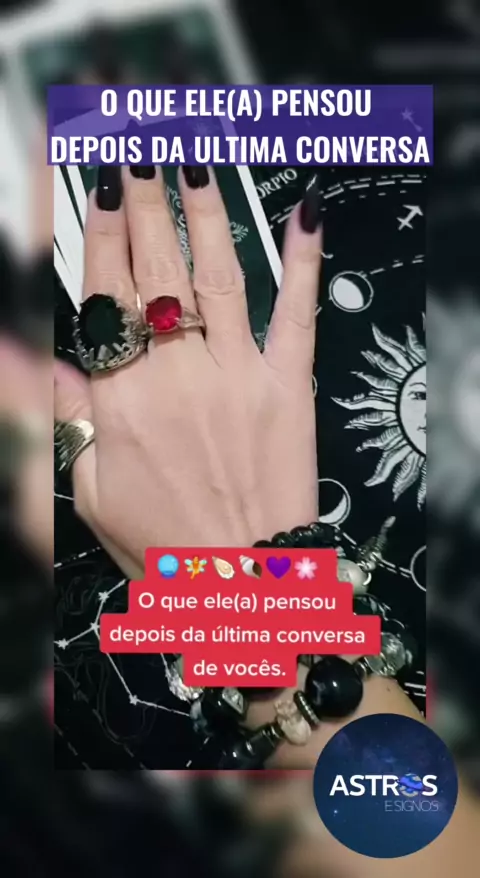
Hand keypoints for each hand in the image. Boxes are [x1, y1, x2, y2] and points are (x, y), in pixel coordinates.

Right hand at [54, 167, 322, 576]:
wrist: (243, 588)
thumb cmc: (165, 548)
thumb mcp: (88, 492)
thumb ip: (61, 418)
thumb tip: (30, 360)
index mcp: (122, 402)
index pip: (104, 298)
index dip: (97, 234)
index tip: (93, 185)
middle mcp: (178, 377)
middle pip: (155, 272)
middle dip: (143, 202)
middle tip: (137, 147)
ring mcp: (238, 377)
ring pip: (218, 276)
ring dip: (204, 212)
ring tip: (193, 159)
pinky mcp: (289, 389)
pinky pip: (296, 315)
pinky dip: (302, 263)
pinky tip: (303, 216)